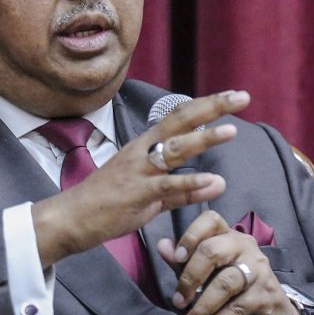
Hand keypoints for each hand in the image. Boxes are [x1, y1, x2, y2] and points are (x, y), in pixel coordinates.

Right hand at [32, 90, 250, 266]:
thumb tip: (218, 183)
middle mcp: (143, 151)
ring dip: (204, 140)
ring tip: (231, 130)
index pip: (180, 118)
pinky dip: (190, 183)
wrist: (72, 218)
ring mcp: (139, 171)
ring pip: (175, 149)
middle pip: (180, 122)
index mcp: (145, 146)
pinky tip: (212, 180)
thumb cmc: (108, 204)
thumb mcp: (152, 196)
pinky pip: (167, 185)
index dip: (207, 106)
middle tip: (241, 97)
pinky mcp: (137, 194)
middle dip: (212, 108)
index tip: (234, 96)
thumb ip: (184, 190)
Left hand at [157, 210, 301, 314]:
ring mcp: (258, 269)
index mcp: (228, 236)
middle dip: (190, 278)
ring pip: (225, 282)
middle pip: (212, 250)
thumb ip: (184, 262)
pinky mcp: (266, 294)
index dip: (190, 236)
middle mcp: (245, 247)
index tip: (176, 258)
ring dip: (202, 306)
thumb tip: (162, 245)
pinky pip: (237, 307)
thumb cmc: (236, 294)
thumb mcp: (207, 278)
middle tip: (178, 300)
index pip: (210, 219)